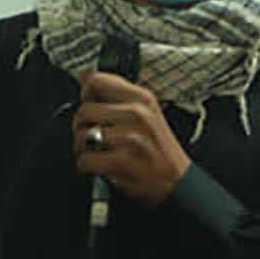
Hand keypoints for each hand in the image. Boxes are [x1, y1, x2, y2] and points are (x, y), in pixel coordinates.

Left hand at [72, 71, 191, 205]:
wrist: (178, 182)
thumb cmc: (159, 149)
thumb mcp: (147, 112)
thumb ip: (116, 94)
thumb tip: (83, 76)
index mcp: (142, 98)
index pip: (96, 81)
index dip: (86, 94)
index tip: (90, 104)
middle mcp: (136, 114)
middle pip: (84, 110)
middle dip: (82, 126)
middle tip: (93, 135)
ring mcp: (128, 138)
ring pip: (82, 135)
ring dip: (83, 148)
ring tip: (98, 152)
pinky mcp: (121, 162)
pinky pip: (85, 160)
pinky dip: (87, 166)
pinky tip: (101, 166)